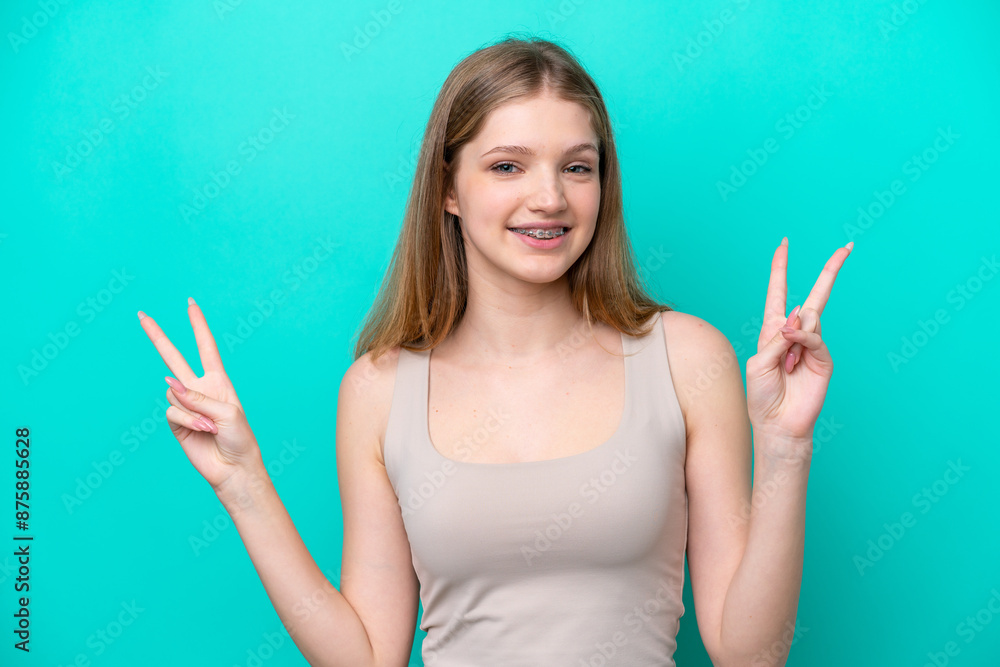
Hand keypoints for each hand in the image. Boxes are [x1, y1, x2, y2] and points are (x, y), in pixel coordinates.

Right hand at [138, 297, 261, 490]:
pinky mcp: (175, 422)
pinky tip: (202, 431)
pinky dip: (187, 420)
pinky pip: (172, 411)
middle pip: (173, 357)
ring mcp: (185, 405)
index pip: (205, 347)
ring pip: (173, 393)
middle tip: (141, 314)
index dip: (198, 325)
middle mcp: (199, 388)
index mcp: (218, 380)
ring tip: (211, 426)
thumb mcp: (227, 412)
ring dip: (193, 410)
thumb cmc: (239, 438)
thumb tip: (168, 384)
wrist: (233, 467)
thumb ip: (198, 396)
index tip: (190, 303)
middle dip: (157, 336)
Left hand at [745, 238, 851, 450]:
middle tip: (845, 247)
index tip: (784, 244)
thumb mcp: (758, 363)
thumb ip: (776, 338)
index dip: (780, 269)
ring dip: (793, 336)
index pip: (778, 293)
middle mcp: (794, 334)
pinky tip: (792, 353)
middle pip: (814, 296)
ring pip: (811, 319)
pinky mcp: (824, 359)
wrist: (777, 424)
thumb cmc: (761, 396)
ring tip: (785, 362)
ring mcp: (812, 345)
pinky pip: (815, 338)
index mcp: (773, 331)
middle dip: (829, 271)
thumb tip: (799, 315)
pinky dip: (802, 340)